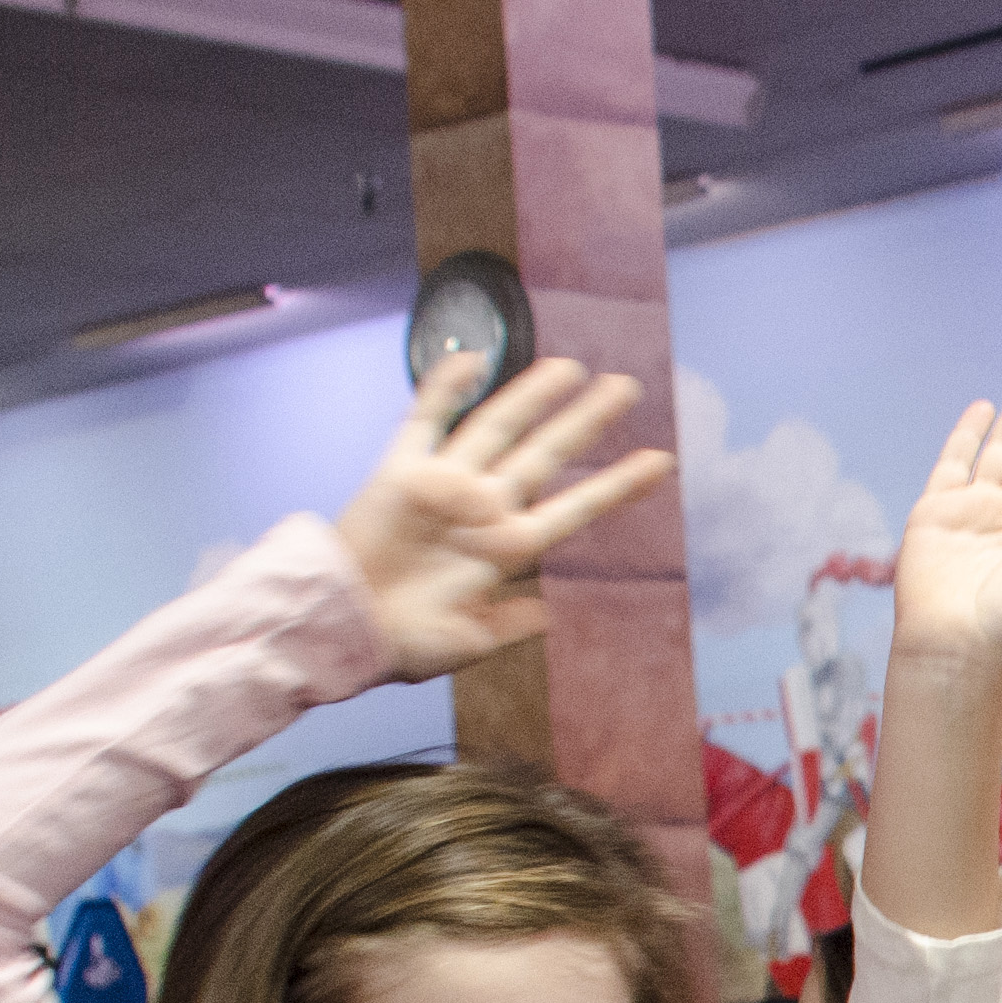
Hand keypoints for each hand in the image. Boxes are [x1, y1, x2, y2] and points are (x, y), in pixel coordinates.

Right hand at [337, 357, 676, 684]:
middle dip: (586, 422)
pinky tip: (474, 358)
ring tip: (572, 368)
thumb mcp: (470, 641)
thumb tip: (550, 614)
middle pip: (545, 455)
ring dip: (532, 396)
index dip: (617, 484)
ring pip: (498, 427)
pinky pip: (426, 420)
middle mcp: (482, 510)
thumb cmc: (402, 643)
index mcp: (507, 549)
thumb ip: (512, 622)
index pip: (575, 509)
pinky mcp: (402, 471)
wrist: (340, 630)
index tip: (661, 463)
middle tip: (628, 387)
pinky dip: (444, 387)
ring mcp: (445, 485)